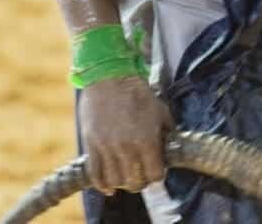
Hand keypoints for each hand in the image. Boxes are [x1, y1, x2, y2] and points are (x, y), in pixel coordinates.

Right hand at [79, 74, 172, 194]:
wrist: (110, 76)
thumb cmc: (137, 91)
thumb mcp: (160, 109)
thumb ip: (166, 131)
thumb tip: (170, 147)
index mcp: (147, 139)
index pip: (155, 175)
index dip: (158, 174)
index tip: (156, 169)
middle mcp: (127, 147)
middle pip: (135, 183)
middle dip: (141, 181)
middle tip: (141, 173)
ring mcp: (107, 148)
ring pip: (115, 182)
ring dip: (122, 182)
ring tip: (125, 175)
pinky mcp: (91, 145)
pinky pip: (95, 175)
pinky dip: (102, 184)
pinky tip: (108, 186)